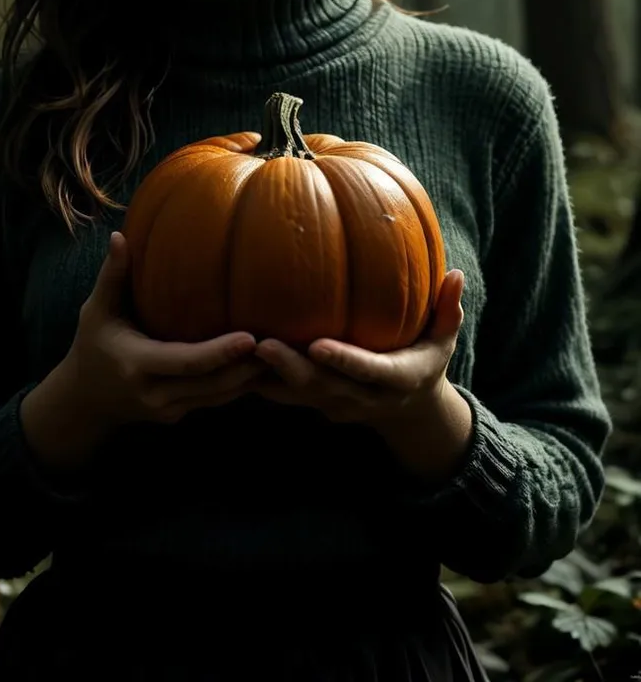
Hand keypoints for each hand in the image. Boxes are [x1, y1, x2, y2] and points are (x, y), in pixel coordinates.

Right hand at [66, 231, 268, 431]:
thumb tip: (119, 236)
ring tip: (282, 354)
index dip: (220, 352)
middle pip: (211, 384)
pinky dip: (238, 387)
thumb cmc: (92, 345)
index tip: (251, 337)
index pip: (187, 362)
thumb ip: (112, 276)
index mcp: (137, 364)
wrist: (83, 401)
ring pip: (218, 398)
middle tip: (281, 343)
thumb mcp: (96, 311)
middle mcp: (155, 393)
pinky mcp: (177, 415)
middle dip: (248, 368)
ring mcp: (168, 410)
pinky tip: (263, 368)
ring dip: (250, 379)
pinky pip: (213, 401)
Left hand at [251, 270, 465, 429]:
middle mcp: (363, 399)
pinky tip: (232, 359)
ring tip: (238, 351)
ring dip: (267, 377)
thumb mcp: (444, 340)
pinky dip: (260, 381)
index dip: (343, 361)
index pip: (368, 373)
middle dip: (292, 369)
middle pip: (324, 387)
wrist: (410, 414)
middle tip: (263, 344)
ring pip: (298, 396)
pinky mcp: (316, 405)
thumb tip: (456, 274)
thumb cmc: (426, 361)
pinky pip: (285, 397)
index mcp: (396, 380)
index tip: (318, 345)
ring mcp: (337, 406)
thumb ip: (447, 309)